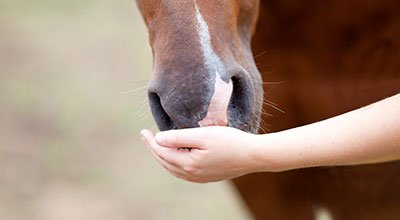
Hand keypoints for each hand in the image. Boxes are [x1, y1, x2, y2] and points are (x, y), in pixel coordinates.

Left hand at [140, 126, 260, 182]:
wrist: (253, 156)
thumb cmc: (230, 141)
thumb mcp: (203, 135)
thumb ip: (178, 137)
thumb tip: (158, 139)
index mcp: (188, 164)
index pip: (162, 152)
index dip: (150, 142)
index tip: (143, 130)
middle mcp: (192, 174)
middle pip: (165, 162)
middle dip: (154, 149)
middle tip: (146, 136)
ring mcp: (200, 178)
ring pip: (173, 169)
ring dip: (163, 157)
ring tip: (157, 145)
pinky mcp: (208, 177)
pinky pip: (183, 172)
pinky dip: (174, 163)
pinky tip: (176, 156)